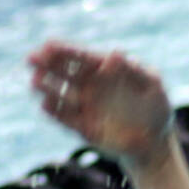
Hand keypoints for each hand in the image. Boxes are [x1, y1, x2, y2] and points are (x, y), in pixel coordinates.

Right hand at [27, 41, 174, 164]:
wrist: (155, 143)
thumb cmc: (156, 108)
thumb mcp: (153, 86)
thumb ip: (135, 70)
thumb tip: (114, 53)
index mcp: (104, 69)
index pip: (80, 56)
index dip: (64, 50)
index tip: (48, 46)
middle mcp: (89, 85)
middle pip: (63, 71)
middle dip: (46, 64)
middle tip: (32, 59)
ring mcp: (84, 106)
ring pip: (60, 93)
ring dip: (46, 87)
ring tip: (36, 82)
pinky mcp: (82, 127)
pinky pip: (65, 118)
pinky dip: (55, 112)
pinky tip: (45, 105)